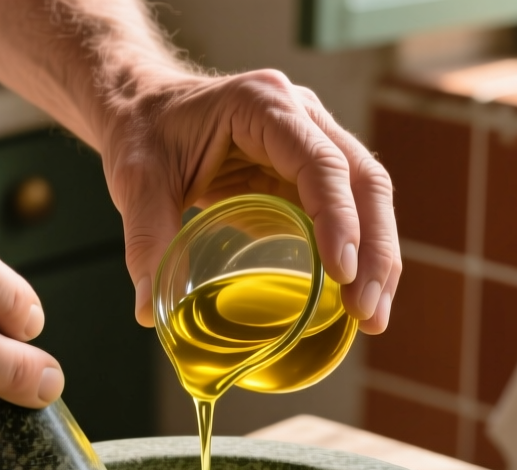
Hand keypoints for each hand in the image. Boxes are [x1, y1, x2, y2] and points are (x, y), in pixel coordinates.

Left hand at [103, 69, 400, 333]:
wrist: (146, 108)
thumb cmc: (145, 134)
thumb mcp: (137, 183)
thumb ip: (147, 241)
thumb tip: (150, 313)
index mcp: (264, 105)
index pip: (321, 161)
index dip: (339, 217)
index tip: (342, 271)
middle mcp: (303, 117)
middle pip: (363, 180)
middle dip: (375, 250)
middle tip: (366, 311)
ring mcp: (314, 141)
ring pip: (368, 197)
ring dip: (379, 258)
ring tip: (372, 317)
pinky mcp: (311, 173)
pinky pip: (351, 212)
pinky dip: (361, 255)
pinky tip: (360, 297)